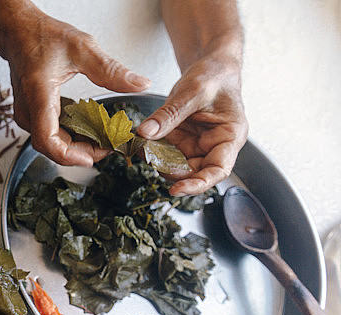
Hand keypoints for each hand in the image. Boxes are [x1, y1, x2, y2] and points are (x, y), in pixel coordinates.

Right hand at [0, 9, 149, 165]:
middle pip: (53, 147)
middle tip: (109, 145)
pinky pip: (50, 134)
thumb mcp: (83, 48)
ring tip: (103, 137)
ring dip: (77, 145)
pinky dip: (71, 135)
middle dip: (82, 151)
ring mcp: (28, 115)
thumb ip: (111, 70)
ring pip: (52, 143)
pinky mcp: (32, 115)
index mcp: (39, 96)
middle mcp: (29, 111)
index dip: (69, 156)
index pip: (48, 141)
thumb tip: (141, 84)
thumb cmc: (42, 36)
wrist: (18, 33)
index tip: (91, 159)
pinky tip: (89, 128)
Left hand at [137, 41, 247, 194]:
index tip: (177, 189)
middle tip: (150, 160)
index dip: (198, 184)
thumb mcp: (192, 91)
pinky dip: (153, 151)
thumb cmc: (214, 76)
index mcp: (230, 136)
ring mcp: (197, 145)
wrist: (210, 66)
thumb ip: (169, 114)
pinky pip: (166, 153)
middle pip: (194, 172)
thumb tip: (145, 133)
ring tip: (144, 149)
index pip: (218, 170)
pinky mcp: (181, 141)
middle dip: (171, 171)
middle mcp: (214, 146)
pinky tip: (142, 143)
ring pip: (177, 165)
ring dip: (159, 162)